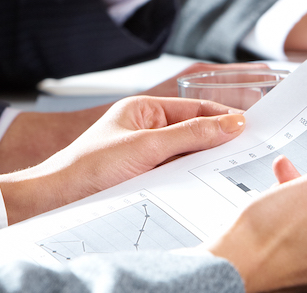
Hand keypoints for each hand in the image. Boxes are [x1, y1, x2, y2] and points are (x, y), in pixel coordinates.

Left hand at [0, 61, 267, 174]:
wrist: (55, 199)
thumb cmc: (88, 167)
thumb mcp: (148, 147)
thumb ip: (192, 134)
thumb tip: (232, 124)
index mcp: (144, 108)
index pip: (195, 108)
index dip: (223, 116)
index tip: (250, 126)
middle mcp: (146, 127)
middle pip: (194, 129)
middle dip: (218, 137)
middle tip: (248, 146)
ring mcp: (145, 151)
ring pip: (187, 151)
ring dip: (204, 158)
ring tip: (229, 164)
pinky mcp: (144, 173)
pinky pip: (177, 169)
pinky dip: (191, 173)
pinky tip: (203, 180)